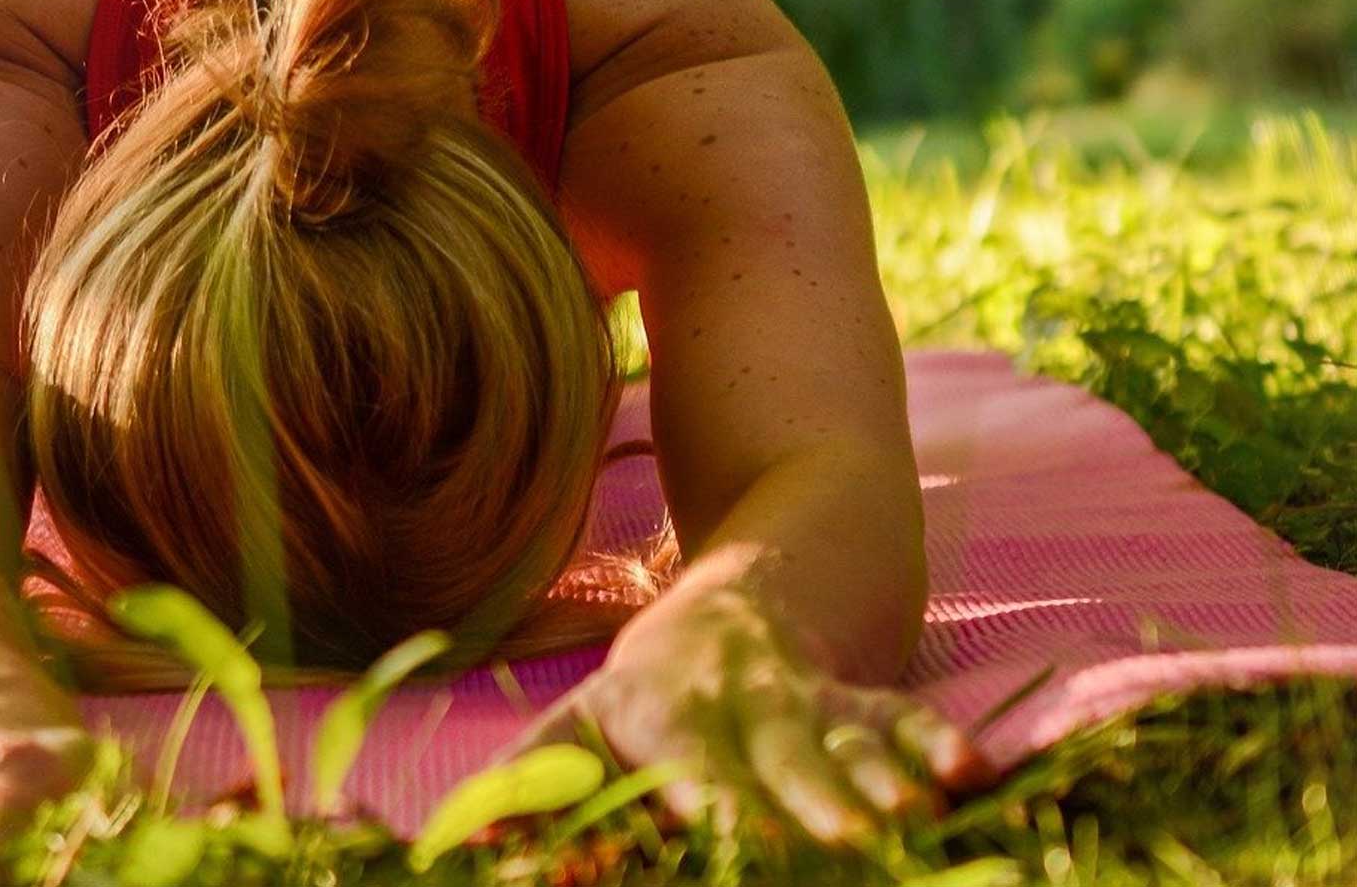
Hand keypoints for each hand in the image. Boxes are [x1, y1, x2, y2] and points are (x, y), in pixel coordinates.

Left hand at [490, 587, 997, 850]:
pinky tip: (974, 774)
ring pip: (850, 738)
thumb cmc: (642, 693)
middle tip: (841, 842)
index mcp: (666, 713)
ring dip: (882, 777)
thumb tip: (466, 841)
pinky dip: (940, 743)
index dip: (712, 802)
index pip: (690, 764)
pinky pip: (907, 718)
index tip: (730, 836)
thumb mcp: (578, 723)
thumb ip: (529, 779)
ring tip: (911, 815)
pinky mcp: (867, 700)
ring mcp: (813, 700)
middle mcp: (744, 704)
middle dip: (812, 801)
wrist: (742, 597)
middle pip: (782, 757)